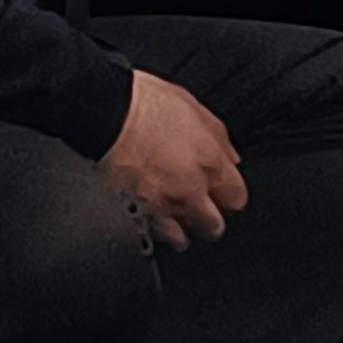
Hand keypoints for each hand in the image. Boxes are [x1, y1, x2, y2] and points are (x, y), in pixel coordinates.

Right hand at [105, 70, 247, 251]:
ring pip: (180, 238)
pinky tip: (151, 219)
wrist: (106, 111)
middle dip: (210, 220)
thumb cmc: (145, 104)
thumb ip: (219, 140)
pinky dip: (152, 229)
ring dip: (181, 230)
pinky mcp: (133, 211)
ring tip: (176, 221)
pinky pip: (149, 233)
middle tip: (203, 211)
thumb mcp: (196, 109)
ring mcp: (161, 204)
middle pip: (212, 225)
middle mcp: (189, 190)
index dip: (230, 197)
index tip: (224, 196)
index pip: (236, 199)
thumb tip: (230, 158)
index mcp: (210, 163)